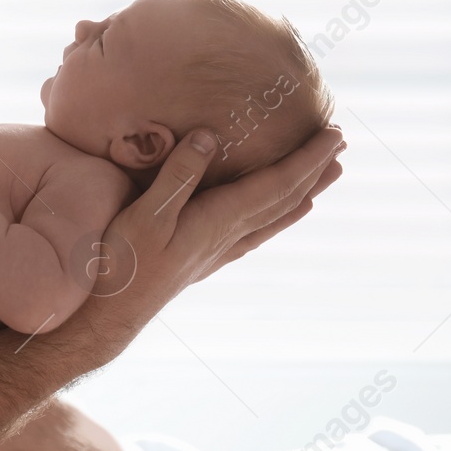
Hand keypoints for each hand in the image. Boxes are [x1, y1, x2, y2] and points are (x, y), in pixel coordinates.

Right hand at [60, 125, 346, 364]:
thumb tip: (209, 136)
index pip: (276, 184)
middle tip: (341, 142)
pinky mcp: (204, 258)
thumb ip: (178, 175)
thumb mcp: (145, 214)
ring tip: (327, 175)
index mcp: (218, 220)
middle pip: (283, 198)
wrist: (110, 315)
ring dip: (302, 192)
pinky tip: (282, 215)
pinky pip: (256, 232)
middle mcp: (227, 235)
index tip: (333, 134)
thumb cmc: (122, 263)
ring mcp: (218, 250)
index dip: (306, 158)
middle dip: (313, 169)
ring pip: (273, 216)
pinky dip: (277, 217)